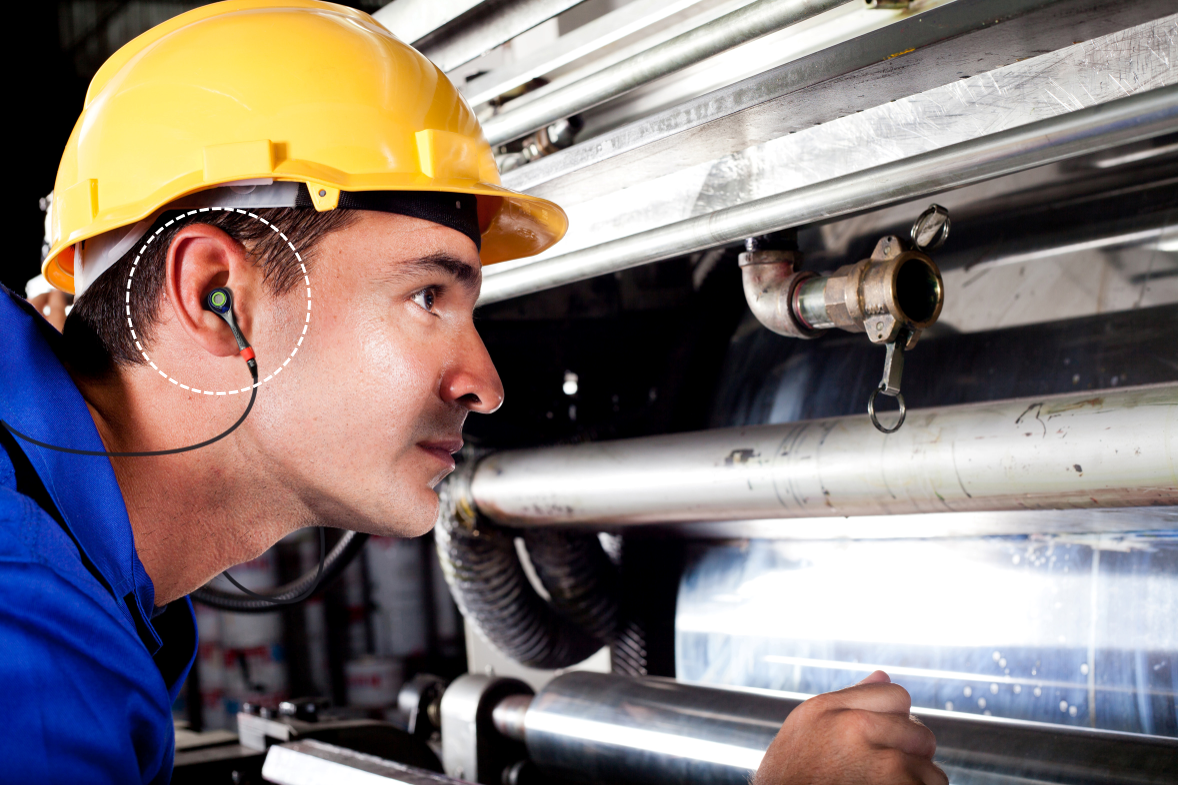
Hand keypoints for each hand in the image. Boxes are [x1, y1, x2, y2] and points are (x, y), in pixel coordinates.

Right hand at [753, 671, 946, 784]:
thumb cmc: (790, 779)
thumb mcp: (807, 731)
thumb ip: (845, 702)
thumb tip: (882, 675)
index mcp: (828, 708)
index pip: (896, 695)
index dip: (896, 722)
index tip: (883, 745)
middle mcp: (853, 727)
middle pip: (920, 733)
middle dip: (912, 757)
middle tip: (887, 777)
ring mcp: (879, 761)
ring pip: (930, 771)